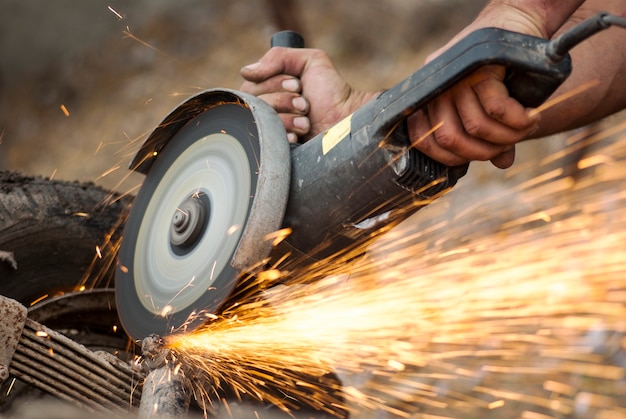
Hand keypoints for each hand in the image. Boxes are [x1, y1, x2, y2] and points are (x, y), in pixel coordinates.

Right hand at [240, 47, 376, 142]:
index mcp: (268, 87)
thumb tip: (246, 71)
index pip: (251, 84)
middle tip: (305, 104)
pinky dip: (286, 135)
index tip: (298, 85)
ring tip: (306, 121)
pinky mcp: (278, 146)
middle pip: (255, 102)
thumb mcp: (310, 61)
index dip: (275, 83)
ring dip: (288, 119)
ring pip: (262, 121)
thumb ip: (278, 57)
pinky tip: (300, 135)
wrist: (347, 118)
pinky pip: (268, 140)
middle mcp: (266, 107)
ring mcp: (271, 128)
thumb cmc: (331, 90)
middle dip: (285, 101)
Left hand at [406, 1, 576, 168]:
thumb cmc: (505, 68)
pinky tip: (530, 115)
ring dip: (508, 135)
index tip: (483, 153)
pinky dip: (518, 120)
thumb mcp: (492, 105)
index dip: (454, 158)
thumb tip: (502, 165)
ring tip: (527, 126)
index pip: (426, 142)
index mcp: (429, 99)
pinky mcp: (478, 68)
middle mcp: (436, 88)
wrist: (520, 23)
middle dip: (485, 150)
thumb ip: (491, 134)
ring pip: (475, 127)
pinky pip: (495, 109)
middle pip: (450, 139)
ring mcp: (455, 77)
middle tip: (510, 142)